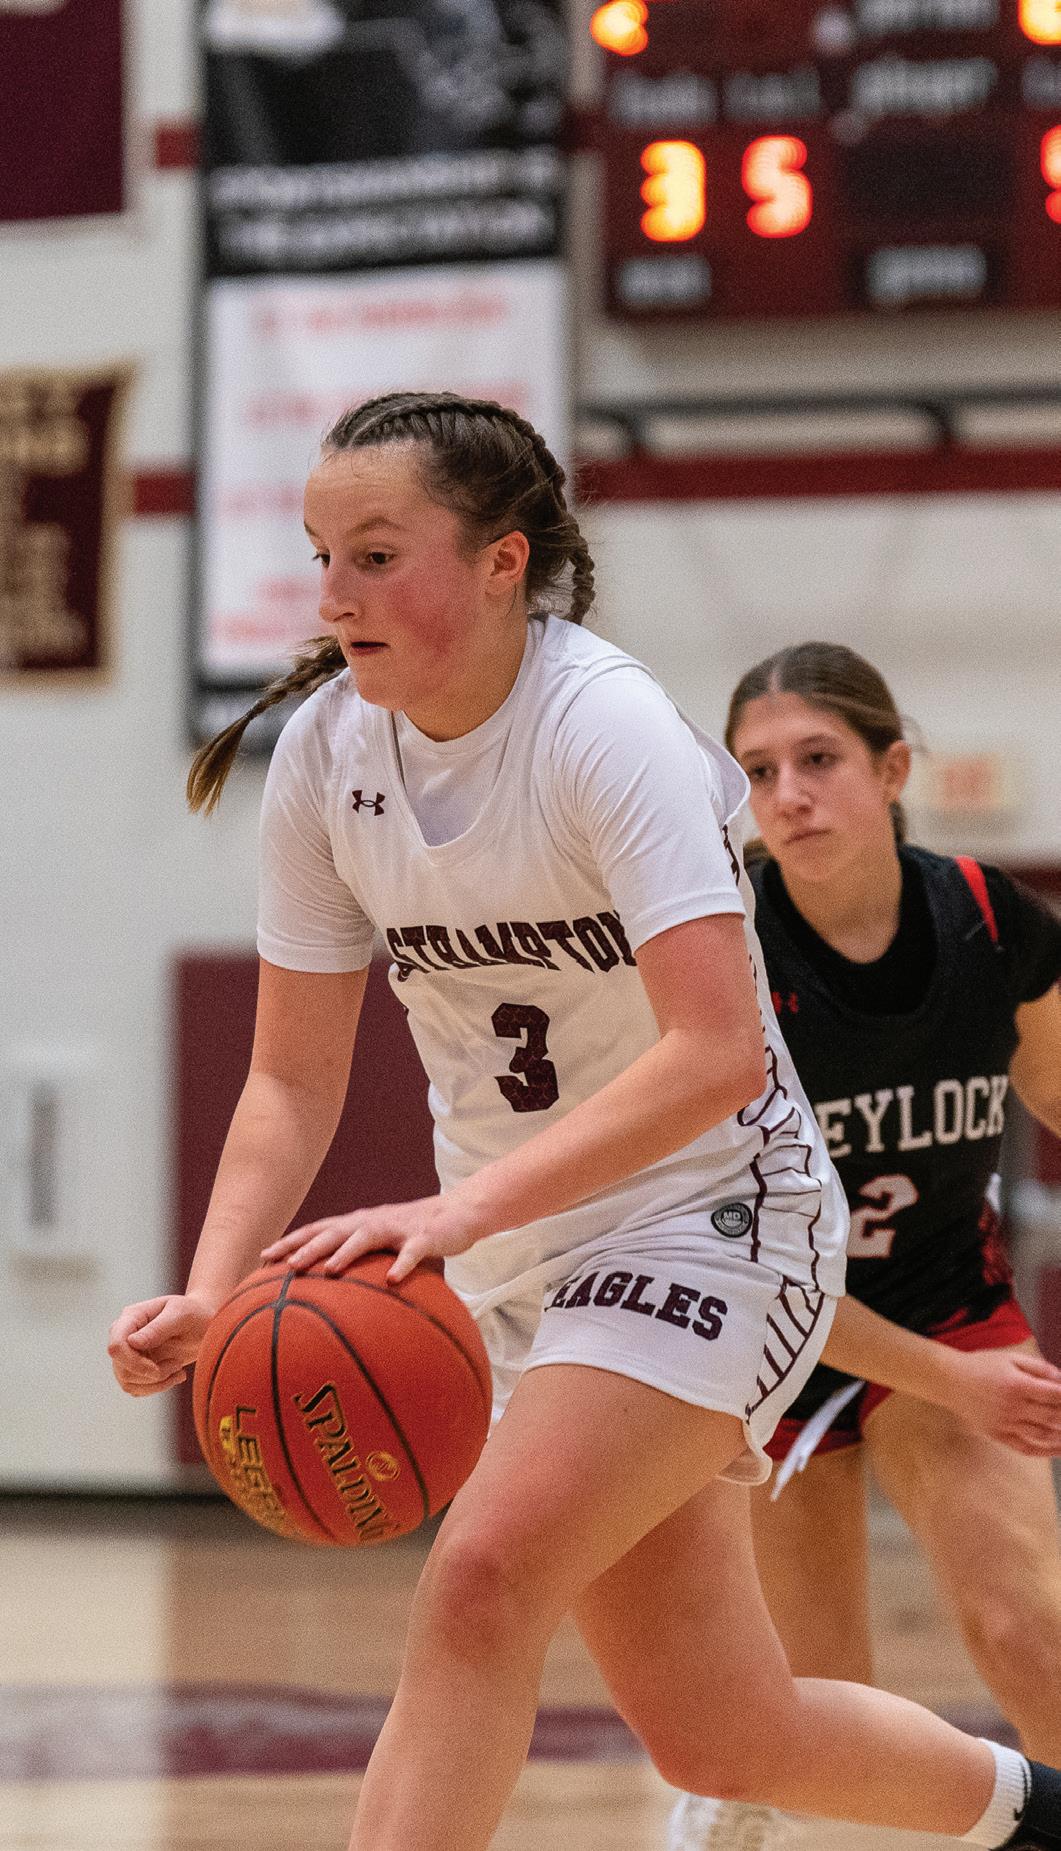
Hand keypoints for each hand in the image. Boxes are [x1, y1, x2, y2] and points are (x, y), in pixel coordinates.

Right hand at [108, 1293, 216, 1396]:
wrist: (203, 1323)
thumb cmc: (194, 1314)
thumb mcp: (182, 1315)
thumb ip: (159, 1328)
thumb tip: (132, 1342)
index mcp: (131, 1317)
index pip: (116, 1346)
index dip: (134, 1363)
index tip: (158, 1371)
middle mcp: (124, 1335)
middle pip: (122, 1368)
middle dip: (151, 1375)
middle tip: (178, 1364)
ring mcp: (127, 1353)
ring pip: (128, 1382)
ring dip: (157, 1383)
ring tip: (179, 1370)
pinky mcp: (135, 1368)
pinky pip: (137, 1388)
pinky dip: (158, 1387)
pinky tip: (176, 1375)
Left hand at [261, 1192, 486, 1284]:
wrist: (459, 1212)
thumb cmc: (413, 1235)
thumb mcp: (382, 1247)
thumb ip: (359, 1265)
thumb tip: (328, 1299)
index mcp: (358, 1224)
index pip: (317, 1229)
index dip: (290, 1241)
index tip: (262, 1257)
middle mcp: (372, 1221)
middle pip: (333, 1230)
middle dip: (307, 1246)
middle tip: (284, 1265)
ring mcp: (397, 1228)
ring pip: (366, 1236)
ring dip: (345, 1252)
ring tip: (328, 1270)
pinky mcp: (424, 1237)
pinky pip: (412, 1252)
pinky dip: (401, 1265)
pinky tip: (393, 1281)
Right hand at [937, 1347, 1060, 1454]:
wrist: (949, 1380)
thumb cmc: (981, 1365)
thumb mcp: (1010, 1358)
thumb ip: (1038, 1367)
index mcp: (1018, 1384)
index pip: (1055, 1395)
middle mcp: (1013, 1406)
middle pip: (1052, 1416)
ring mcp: (1006, 1423)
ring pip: (1043, 1434)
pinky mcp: (998, 1435)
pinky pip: (1025, 1448)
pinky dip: (1044, 1451)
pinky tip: (1057, 1450)